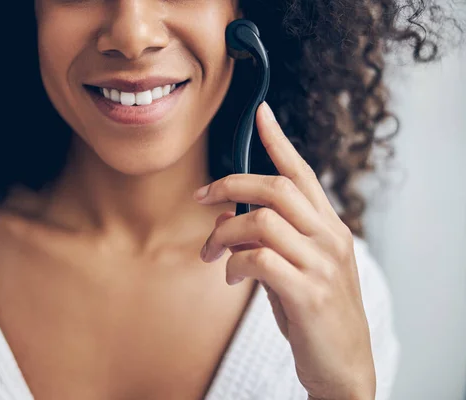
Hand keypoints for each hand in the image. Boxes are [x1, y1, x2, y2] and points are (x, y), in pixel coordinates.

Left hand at [193, 102, 374, 399]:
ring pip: (263, 220)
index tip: (260, 113)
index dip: (279, 141)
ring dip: (225, 232)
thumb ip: (268, 240)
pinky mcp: (309, 294)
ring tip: (212, 252)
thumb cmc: (314, 313)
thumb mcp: (295, 269)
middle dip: (231, 184)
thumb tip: (226, 219)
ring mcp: (322, 265)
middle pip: (277, 188)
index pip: (303, 174)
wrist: (343, 365)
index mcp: (329, 228)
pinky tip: (232, 277)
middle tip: (202, 197)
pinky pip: (258, 259)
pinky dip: (234, 263)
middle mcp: (330, 238)